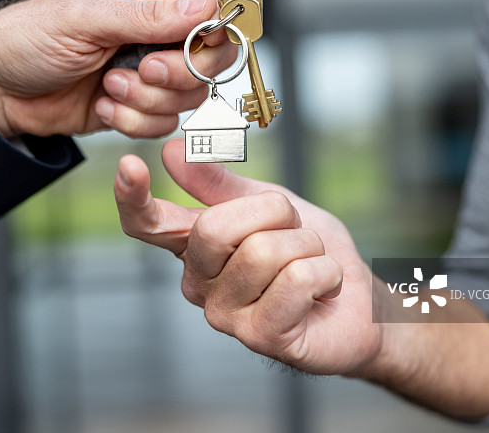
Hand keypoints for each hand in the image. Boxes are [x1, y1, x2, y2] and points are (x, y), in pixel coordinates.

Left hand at [0, 0, 236, 138]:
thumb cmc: (26, 37)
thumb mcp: (83, 15)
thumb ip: (147, 14)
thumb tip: (207, 6)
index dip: (222, 20)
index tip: (202, 41)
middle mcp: (156, 31)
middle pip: (214, 55)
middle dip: (182, 72)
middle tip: (142, 68)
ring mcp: (149, 71)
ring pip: (190, 96)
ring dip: (147, 99)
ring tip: (106, 85)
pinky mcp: (138, 105)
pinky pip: (164, 123)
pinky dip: (132, 121)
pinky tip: (102, 104)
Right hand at [113, 138, 382, 374]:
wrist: (358, 301)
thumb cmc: (307, 252)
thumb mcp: (266, 204)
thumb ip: (219, 182)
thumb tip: (171, 151)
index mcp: (194, 247)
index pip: (147, 224)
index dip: (132, 198)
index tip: (130, 165)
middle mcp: (199, 283)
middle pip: (214, 228)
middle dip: (274, 214)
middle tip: (295, 231)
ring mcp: (226, 315)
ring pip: (264, 252)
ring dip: (307, 246)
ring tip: (311, 264)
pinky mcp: (261, 336)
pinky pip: (296, 279)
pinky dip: (325, 273)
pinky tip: (323, 290)